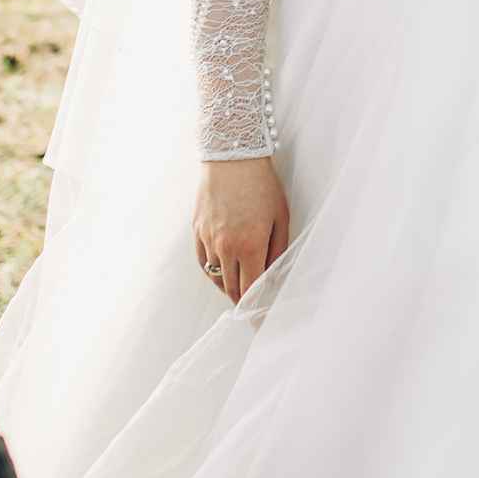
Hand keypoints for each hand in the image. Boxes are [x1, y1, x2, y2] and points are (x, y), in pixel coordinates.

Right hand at [193, 158, 289, 303]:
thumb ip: (277, 250)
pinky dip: (214, 273)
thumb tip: (274, 275)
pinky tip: (223, 273)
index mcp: (250, 245)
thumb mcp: (281, 217)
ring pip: (217, 277)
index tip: (260, 321)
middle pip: (232, 288)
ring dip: (230, 287)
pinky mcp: (197, 231)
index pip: (251, 290)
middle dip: (244, 301)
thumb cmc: (263, 185)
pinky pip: (204, 263)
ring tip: (242, 289)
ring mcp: (208, 239)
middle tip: (253, 308)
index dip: (255, 309)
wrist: (232, 157)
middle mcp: (225, 246)